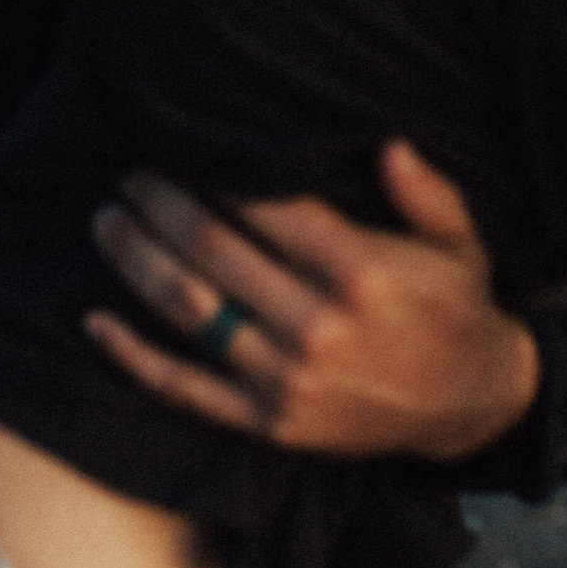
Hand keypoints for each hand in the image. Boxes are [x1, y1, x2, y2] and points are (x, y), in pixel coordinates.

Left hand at [84, 141, 539, 462]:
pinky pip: (184, 387)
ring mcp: (285, 379)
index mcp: (360, 271)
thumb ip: (426, 191)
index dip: (215, 171)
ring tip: (108, 221)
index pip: (265, 205)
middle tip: (132, 173)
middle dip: (162, 204)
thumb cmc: (458, 309)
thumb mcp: (460, 243)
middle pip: (212, 248)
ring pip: (187, 309)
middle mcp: (316, 325)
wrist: (470, 407)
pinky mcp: (267, 422)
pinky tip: (96, 322)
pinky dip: (134, 355)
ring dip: (137, 259)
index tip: (184, 146)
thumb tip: (388, 145)